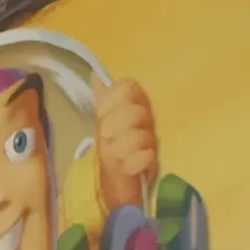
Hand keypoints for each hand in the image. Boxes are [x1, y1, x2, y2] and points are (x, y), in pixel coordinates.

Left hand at [94, 77, 158, 211]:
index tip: (101, 113)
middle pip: (136, 112)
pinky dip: (133, 163)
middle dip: (115, 124)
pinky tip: (126, 167)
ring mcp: (152, 139)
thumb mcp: (103, 118)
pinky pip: (147, 157)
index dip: (113, 99)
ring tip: (115, 154)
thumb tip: (95, 76)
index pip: (129, 87)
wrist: (119, 172)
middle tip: (106, 136)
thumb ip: (104, 98)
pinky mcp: (155, 161)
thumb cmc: (112, 140)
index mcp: (134, 102)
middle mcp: (146, 118)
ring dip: (121, 146)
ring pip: (140, 136)